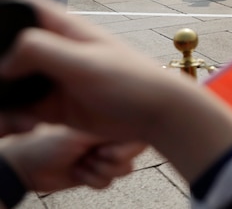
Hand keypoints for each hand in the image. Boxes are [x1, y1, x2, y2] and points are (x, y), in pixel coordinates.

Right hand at [0, 0, 231, 182]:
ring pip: (6, 80)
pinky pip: (17, 107)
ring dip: (1, 95)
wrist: (156, 114)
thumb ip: (42, 52)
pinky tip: (21, 124)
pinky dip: (11, 115)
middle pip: (4, 46)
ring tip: (13, 114)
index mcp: (61, 28)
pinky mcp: (50, 105)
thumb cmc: (131, 80)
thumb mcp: (85, 62)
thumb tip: (2, 60)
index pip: (20, 4)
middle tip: (0, 82)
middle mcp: (51, 50)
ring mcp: (49, 78)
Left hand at [0, 124, 144, 191]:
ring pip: (124, 169)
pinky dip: (92, 180)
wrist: (25, 167)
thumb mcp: (82, 135)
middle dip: (113, 160)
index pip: (136, 129)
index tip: (107, 150)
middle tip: (93, 156)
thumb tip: (136, 129)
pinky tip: (77, 172)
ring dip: (100, 171)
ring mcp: (103, 154)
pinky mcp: (96, 171)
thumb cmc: (47, 144)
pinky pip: (109, 182)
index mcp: (107, 118)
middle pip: (134, 152)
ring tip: (82, 163)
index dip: (128, 146)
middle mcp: (108, 135)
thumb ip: (111, 133)